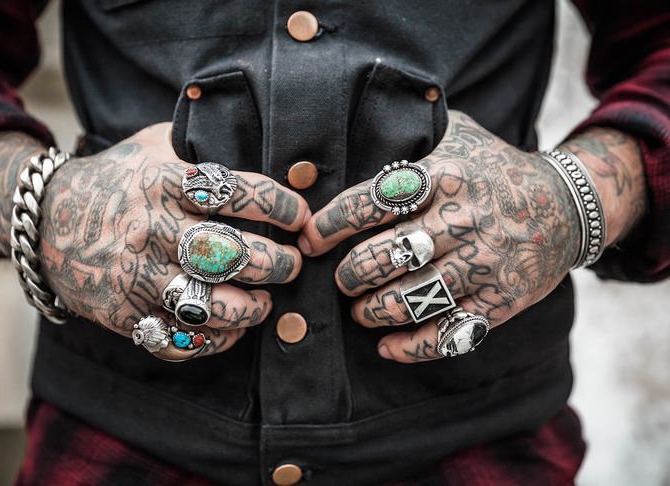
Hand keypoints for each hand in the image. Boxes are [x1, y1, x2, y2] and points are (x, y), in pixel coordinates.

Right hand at [40, 123, 309, 360]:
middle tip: (294, 264)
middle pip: (231, 255)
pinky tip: (233, 328)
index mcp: (163, 182)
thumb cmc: (117, 180)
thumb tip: (269, 154)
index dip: (281, 207)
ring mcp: (134, 276)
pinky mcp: (122, 315)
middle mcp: (151, 229)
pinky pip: (179, 341)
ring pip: (209, 306)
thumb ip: (202, 145)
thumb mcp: (154, 146)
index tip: (301, 217)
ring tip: (266, 302)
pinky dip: (215, 341)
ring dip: (252, 309)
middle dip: (278, 264)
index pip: (237, 193)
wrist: (44, 220)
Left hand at [300, 111, 580, 362]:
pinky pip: (447, 334)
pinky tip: (386, 346)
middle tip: (340, 279)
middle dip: (348, 274)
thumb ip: (414, 130)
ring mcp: (483, 264)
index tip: (309, 240)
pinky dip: (410, 347)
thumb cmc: (496, 170)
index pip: (370, 203)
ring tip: (360, 309)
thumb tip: (358, 122)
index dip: (329, 225)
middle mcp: (461, 220)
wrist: (568, 206)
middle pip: (384, 256)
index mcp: (443, 177)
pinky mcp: (500, 301)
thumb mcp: (460, 135)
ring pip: (410, 299)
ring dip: (371, 311)